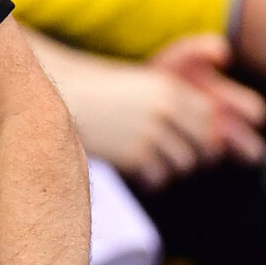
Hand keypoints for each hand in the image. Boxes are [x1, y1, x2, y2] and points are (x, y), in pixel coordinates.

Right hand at [51, 35, 265, 186]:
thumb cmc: (95, 94)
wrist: (58, 100)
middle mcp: (163, 109)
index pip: (207, 114)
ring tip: (150, 162)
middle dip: (194, 152)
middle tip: (172, 155)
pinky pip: (159, 176)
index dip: (203, 130)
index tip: (190, 138)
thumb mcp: (136, 86)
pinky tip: (136, 171)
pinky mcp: (133, 155)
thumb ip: (166, 101)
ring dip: (170, 166)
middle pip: (203, 141)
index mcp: (166, 87)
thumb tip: (196, 130)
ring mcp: (149, 132)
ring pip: (184, 162)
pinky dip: (151, 178)